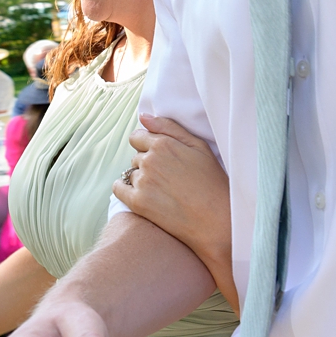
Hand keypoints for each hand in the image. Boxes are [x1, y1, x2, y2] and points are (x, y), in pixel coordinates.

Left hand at [113, 113, 237, 313]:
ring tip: (163, 192)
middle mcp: (149, 160)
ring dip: (141, 179)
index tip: (161, 160)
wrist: (216, 220)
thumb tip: (143, 116)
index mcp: (163, 144)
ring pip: (131, 174)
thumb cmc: (212, 182)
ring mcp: (142, 181)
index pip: (137, 137)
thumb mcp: (198, 147)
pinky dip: (125, 191)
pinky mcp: (138, 202)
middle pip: (135, 157)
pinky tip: (142, 197)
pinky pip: (118, 189)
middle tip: (168, 179)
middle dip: (147, 164)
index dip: (148, 147)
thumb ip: (169, 128)